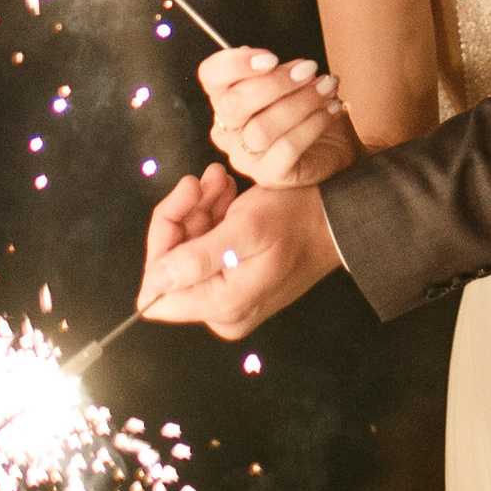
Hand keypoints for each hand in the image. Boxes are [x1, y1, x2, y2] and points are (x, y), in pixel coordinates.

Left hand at [138, 170, 342, 339]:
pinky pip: (206, 249)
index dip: (162, 241)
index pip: (156, 289)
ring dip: (198, 210)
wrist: (338, 218)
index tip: (183, 200)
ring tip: (219, 180)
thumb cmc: (298, 219)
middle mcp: (222, 311)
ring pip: (187, 251)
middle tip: (201, 181)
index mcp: (222, 306)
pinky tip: (225, 191)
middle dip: (182, 217)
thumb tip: (151, 284)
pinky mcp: (236, 282)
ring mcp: (229, 297)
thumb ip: (196, 260)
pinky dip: (211, 216)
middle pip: (171, 267)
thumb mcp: (245, 230)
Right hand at [199, 46, 361, 187]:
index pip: (211, 75)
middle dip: (275, 83)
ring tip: (327, 87)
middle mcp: (226, 130)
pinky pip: (287, 147)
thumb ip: (274, 69)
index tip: (271, 58)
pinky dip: (314, 123)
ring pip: (261, 128)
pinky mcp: (269, 175)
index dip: (235, 64)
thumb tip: (273, 62)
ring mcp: (244, 157)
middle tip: (308, 70)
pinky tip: (332, 108)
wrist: (334, 145)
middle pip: (234, 104)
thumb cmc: (306, 109)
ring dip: (301, 102)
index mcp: (224, 98)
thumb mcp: (290, 80)